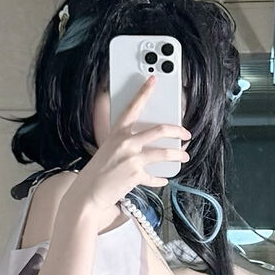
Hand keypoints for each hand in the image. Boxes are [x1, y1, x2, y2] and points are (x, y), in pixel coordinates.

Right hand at [62, 76, 190, 233]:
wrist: (88, 193)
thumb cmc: (97, 172)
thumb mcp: (108, 149)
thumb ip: (125, 142)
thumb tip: (145, 141)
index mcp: (117, 133)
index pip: (133, 107)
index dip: (144, 92)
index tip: (153, 80)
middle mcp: (126, 143)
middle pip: (159, 130)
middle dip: (177, 131)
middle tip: (185, 134)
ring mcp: (132, 159)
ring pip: (163, 153)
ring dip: (178, 155)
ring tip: (184, 156)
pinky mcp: (136, 176)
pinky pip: (155, 177)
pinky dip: (160, 179)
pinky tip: (163, 179)